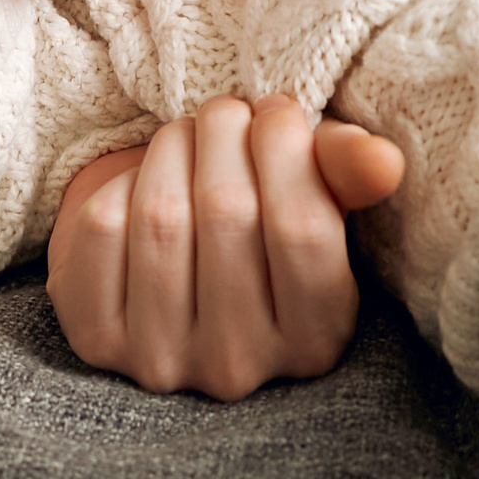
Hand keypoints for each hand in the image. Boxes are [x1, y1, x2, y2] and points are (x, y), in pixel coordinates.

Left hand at [47, 95, 407, 398]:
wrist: (157, 258)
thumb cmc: (254, 217)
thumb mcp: (312, 195)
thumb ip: (348, 173)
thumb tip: (383, 160)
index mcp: (315, 340)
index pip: (303, 231)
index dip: (288, 151)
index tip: (277, 111)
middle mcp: (240, 367)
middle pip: (228, 214)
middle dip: (225, 135)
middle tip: (226, 112)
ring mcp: (162, 361)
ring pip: (162, 216)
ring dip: (173, 149)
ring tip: (186, 133)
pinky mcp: (95, 340)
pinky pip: (102, 230)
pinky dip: (118, 184)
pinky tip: (140, 183)